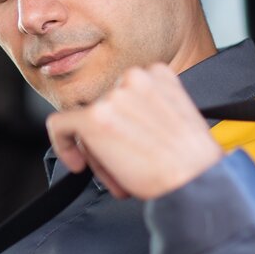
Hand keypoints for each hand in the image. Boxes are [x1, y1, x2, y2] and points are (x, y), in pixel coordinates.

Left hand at [46, 64, 222, 199]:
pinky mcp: (94, 117)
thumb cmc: (192, 160)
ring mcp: (113, 96)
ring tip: (122, 174)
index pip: (123, 94)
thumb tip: (121, 123)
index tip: (128, 142)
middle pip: (103, 107)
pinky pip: (59, 125)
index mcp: (157, 74)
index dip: (123, 123)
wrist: (195, 180)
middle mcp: (134, 77)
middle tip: (126, 166)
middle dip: (111, 140)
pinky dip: (62, 144)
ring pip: (86, 123)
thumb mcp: (177, 117)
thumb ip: (147, 109)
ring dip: (100, 153)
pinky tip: (77, 163)